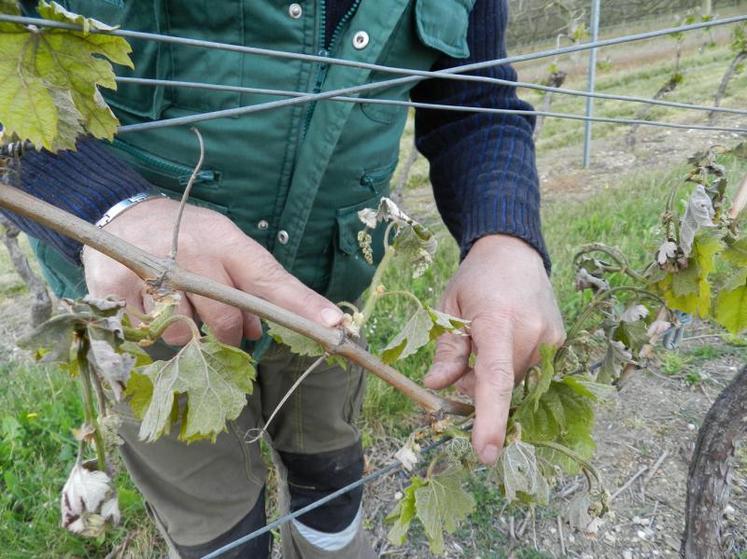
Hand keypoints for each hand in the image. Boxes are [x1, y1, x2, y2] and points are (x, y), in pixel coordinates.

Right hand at [82, 197, 342, 345]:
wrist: (124, 213)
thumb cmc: (187, 234)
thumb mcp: (224, 247)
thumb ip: (249, 286)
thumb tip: (258, 331)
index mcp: (226, 241)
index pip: (270, 279)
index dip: (301, 306)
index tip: (333, 328)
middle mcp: (193, 254)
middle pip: (226, 320)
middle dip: (228, 335)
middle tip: (221, 327)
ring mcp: (152, 271)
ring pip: (184, 333)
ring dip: (187, 331)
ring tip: (177, 302)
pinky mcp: (115, 290)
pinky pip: (147, 335)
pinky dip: (154, 329)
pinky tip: (150, 303)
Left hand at [424, 234, 564, 464]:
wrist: (513, 251)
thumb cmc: (474, 280)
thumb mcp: (449, 308)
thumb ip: (446, 349)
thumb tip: (436, 387)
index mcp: (498, 320)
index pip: (495, 378)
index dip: (490, 419)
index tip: (486, 453)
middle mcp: (532, 332)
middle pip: (502, 386)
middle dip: (476, 387)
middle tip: (461, 360)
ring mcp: (551, 337)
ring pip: (516, 381)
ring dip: (494, 377)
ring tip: (482, 343)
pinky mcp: (559, 341)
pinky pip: (529, 370)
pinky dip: (510, 368)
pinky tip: (501, 342)